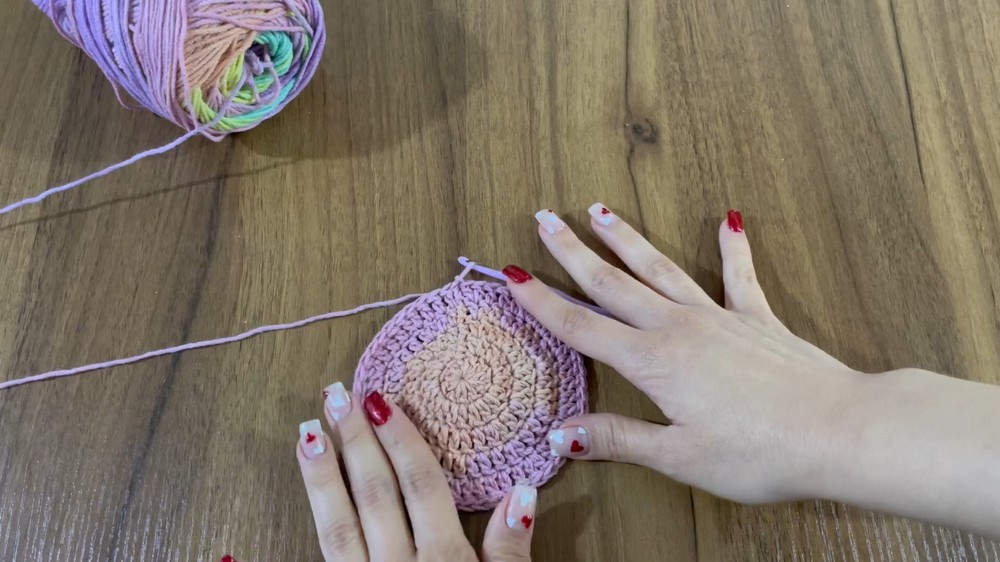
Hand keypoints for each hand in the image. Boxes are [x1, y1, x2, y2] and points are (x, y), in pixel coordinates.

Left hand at [296, 384, 536, 560]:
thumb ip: (511, 553)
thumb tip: (522, 491)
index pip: (420, 486)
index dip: (401, 439)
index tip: (380, 398)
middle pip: (373, 494)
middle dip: (354, 441)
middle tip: (336, 394)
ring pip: (336, 526)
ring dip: (320, 476)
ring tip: (306, 432)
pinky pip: (324, 560)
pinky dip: (313, 525)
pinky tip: (305, 501)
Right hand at [505, 206, 863, 503]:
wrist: (839, 431)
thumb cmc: (760, 453)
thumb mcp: (679, 456)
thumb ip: (619, 438)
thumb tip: (560, 434)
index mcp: (653, 362)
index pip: (582, 327)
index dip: (542, 302)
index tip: (512, 275)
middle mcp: (679, 328)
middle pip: (613, 283)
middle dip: (573, 252)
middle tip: (544, 219)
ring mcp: (719, 318)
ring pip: (660, 268)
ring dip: (626, 239)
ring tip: (600, 210)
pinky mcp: (758, 320)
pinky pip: (738, 276)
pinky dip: (731, 248)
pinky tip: (728, 220)